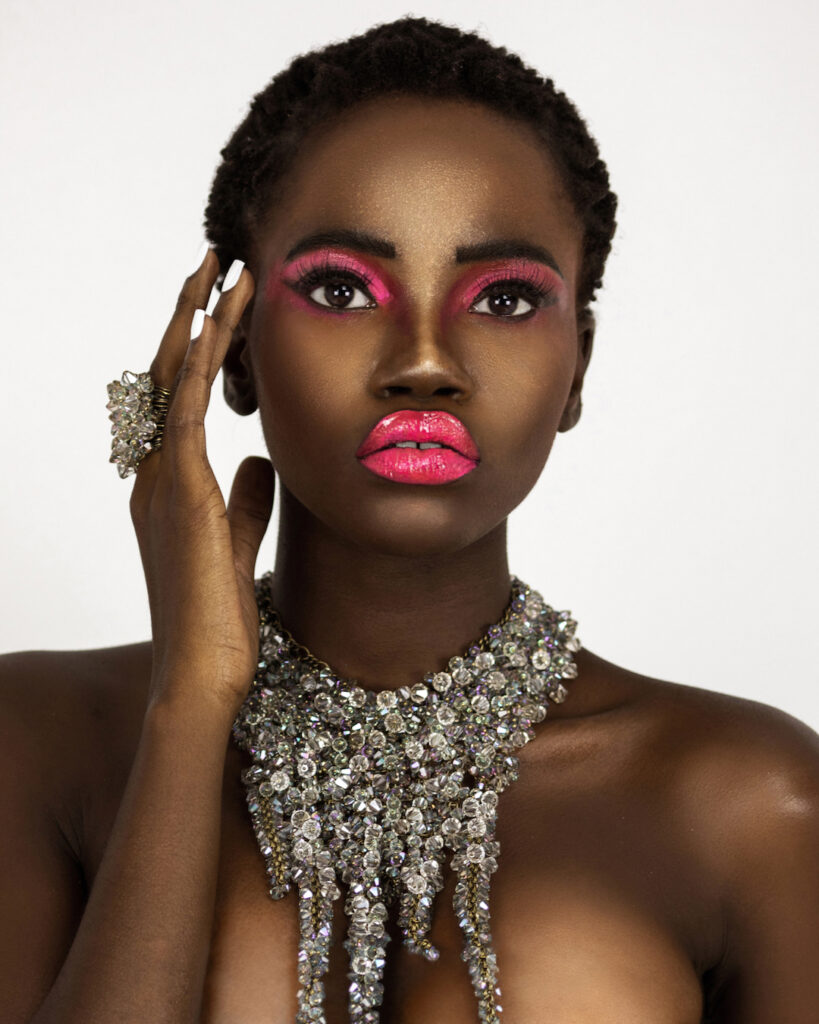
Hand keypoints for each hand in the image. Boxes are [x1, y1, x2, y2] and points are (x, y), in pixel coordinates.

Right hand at [129, 248, 274, 717]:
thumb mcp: (237, 544)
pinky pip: (185, 407)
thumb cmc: (218, 620)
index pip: (177, 400)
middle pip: (164, 375)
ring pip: (170, 378)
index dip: (196, 349)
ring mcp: (161, 481)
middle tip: (215, 265)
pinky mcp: (180, 492)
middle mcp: (155, 475)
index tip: (224, 306)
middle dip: (189, 316)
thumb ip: (247, 501)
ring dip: (195, 319)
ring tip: (220, 269)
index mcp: (169, 487)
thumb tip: (264, 460)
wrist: (202, 674)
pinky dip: (199, 358)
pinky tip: (218, 318)